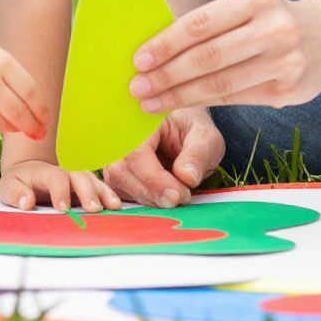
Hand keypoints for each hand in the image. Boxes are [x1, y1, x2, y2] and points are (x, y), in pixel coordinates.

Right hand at [0, 33, 51, 138]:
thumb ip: (15, 79)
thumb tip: (38, 113)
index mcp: (0, 62)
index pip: (31, 93)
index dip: (42, 111)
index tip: (46, 120)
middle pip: (20, 114)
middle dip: (32, 127)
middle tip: (38, 133)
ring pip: (3, 125)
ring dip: (12, 127)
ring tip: (12, 122)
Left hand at [0, 158, 123, 211]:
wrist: (28, 174)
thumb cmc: (19, 183)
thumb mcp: (8, 186)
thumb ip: (14, 193)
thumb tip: (26, 202)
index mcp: (44, 171)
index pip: (56, 177)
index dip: (60, 191)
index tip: (62, 208)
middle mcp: (64, 171)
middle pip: (80, 176)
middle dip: (87, 192)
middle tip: (93, 209)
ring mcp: (77, 178)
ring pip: (93, 180)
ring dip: (103, 192)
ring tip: (113, 206)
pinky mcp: (86, 186)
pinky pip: (100, 188)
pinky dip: (109, 195)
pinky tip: (117, 206)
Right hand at [104, 107, 224, 206]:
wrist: (185, 134)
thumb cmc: (193, 132)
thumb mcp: (206, 139)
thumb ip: (198, 155)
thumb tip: (186, 177)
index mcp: (141, 120)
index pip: (136, 154)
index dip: (155, 180)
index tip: (178, 196)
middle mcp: (120, 135)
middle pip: (121, 173)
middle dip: (151, 193)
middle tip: (181, 199)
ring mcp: (114, 154)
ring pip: (118, 184)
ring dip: (147, 199)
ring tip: (175, 196)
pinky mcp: (116, 172)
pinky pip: (119, 191)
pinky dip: (140, 201)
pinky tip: (160, 199)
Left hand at [129, 0, 320, 112]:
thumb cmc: (273, 21)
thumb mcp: (250, 7)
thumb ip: (213, 23)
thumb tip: (155, 46)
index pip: (202, 23)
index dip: (167, 43)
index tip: (139, 58)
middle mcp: (274, 29)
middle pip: (208, 57)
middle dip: (167, 74)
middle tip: (136, 86)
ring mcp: (284, 62)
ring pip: (220, 83)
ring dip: (179, 95)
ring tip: (149, 102)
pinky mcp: (288, 92)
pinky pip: (235, 98)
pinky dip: (203, 102)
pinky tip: (180, 105)